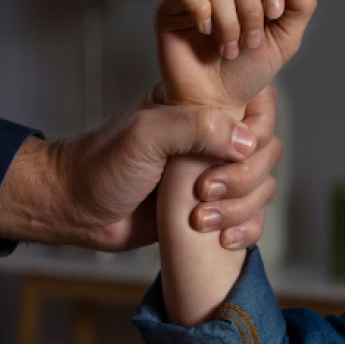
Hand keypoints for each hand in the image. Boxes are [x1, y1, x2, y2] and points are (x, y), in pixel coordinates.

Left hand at [0, 91, 277, 251]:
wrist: (77, 210)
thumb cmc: (102, 165)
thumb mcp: (146, 134)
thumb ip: (196, 127)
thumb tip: (246, 142)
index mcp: (200, 107)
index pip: (257, 105)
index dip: (256, 129)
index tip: (232, 151)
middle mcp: (212, 138)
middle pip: (267, 151)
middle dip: (244, 178)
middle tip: (204, 191)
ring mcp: (213, 175)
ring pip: (262, 187)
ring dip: (241, 208)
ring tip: (200, 219)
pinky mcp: (211, 210)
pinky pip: (251, 218)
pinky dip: (246, 230)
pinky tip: (223, 239)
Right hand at [156, 0, 316, 110]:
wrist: (217, 104)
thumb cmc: (246, 74)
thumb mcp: (284, 42)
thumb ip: (300, 7)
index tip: (274, 14)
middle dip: (251, 11)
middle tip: (249, 43)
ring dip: (229, 22)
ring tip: (228, 50)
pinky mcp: (171, 10)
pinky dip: (200, 10)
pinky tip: (205, 32)